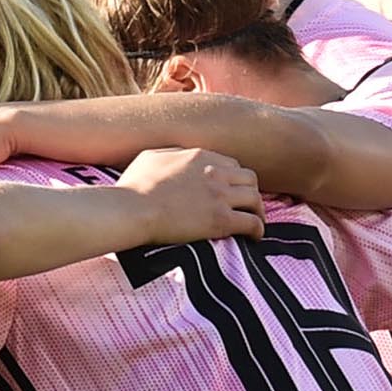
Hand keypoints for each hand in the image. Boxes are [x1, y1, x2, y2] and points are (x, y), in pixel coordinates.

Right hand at [117, 147, 264, 244]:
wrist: (133, 209)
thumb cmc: (134, 186)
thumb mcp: (150, 157)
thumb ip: (170, 153)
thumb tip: (175, 155)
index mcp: (200, 156)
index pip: (231, 164)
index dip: (234, 178)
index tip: (230, 190)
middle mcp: (215, 172)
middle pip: (249, 178)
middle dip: (250, 191)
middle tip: (246, 205)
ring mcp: (220, 196)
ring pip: (255, 199)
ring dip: (258, 210)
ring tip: (255, 220)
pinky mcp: (220, 220)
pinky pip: (252, 222)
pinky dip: (258, 230)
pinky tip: (255, 237)